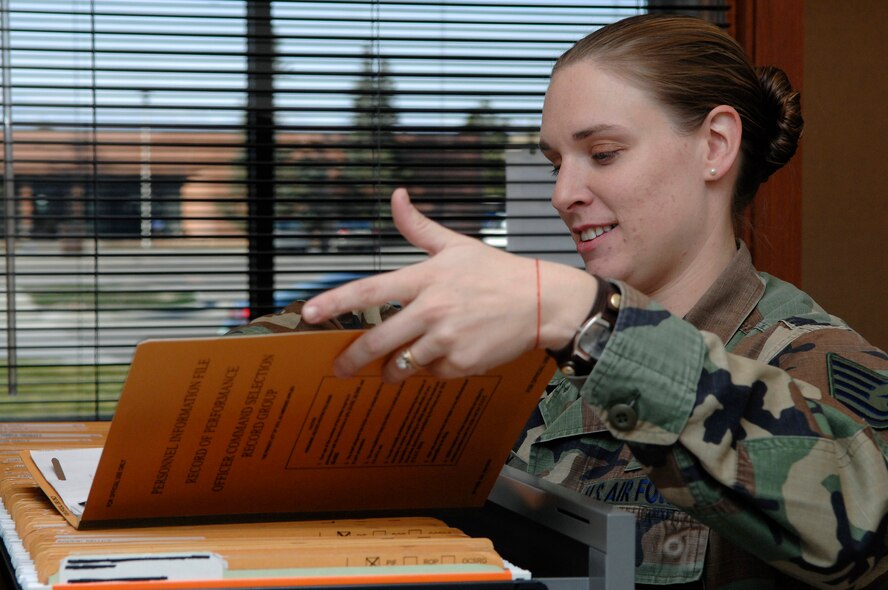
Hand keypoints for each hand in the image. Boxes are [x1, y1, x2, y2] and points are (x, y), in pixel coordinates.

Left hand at [301, 188, 596, 381]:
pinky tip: (446, 357)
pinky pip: (431, 375)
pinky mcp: (460, 364)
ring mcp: (445, 340)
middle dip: (352, 359)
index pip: (369, 290)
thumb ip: (418, 227)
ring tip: (392, 369)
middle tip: (339, 368)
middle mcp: (431, 310)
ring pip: (401, 365)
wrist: (541, 301)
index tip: (309, 313)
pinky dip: (431, 370)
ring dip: (392, 370)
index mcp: (424, 278)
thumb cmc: (497, 273)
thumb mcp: (456, 245)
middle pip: (376, 341)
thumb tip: (396, 196)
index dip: (336, 303)